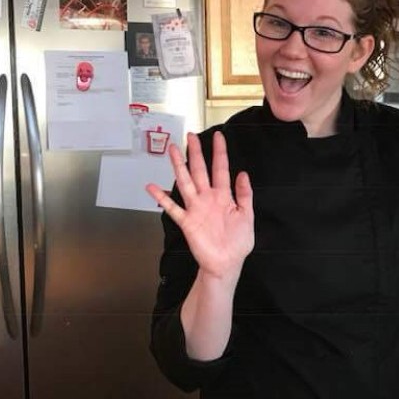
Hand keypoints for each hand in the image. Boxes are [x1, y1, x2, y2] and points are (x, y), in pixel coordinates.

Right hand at [146, 131, 254, 278]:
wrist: (226, 264)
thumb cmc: (238, 243)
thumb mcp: (247, 216)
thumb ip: (245, 195)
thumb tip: (243, 173)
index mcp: (224, 196)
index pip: (221, 168)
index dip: (220, 152)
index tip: (218, 136)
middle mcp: (207, 198)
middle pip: (200, 170)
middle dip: (195, 152)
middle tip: (190, 135)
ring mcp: (195, 208)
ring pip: (185, 182)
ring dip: (178, 166)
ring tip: (172, 149)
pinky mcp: (187, 222)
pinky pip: (172, 208)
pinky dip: (161, 198)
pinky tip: (151, 187)